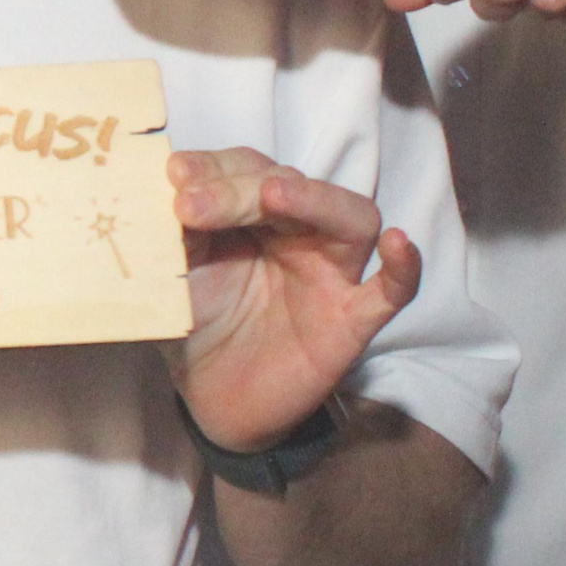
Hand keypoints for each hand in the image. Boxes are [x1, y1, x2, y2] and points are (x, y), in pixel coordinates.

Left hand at [170, 147, 417, 452]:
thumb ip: (174, 237)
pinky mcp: (351, 321)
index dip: (212, 168)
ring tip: (274, 195)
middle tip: (191, 204)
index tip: (174, 175)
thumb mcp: (175, 273)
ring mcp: (330, 273)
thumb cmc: (199, 322)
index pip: (245, 169)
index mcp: (253, 211)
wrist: (212, 397)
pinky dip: (403, 268)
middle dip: (239, 189)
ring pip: (351, 218)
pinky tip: (399, 244)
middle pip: (288, 186)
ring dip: (315, 200)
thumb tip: (162, 198)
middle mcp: (298, 232)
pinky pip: (391, 291)